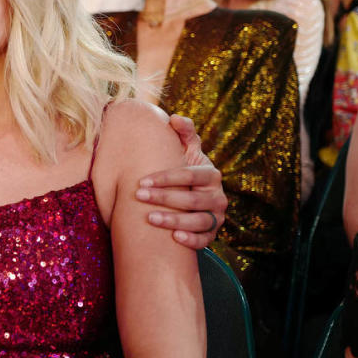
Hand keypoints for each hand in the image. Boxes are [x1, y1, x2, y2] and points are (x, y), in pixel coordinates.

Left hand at [136, 114, 226, 248]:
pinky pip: (206, 240)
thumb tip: (174, 118)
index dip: (165, 178)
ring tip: (151, 219)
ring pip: (199, 220)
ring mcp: (217, 216)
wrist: (192, 196)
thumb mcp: (185, 151)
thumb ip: (183, 134)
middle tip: (139, 197)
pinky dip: (192, 240)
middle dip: (165, 198)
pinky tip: (175, 237)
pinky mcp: (212, 233)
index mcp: (211, 174)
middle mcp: (218, 195)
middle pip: (193, 198)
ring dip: (174, 220)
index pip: (189, 175)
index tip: (142, 182)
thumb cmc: (184, 171)